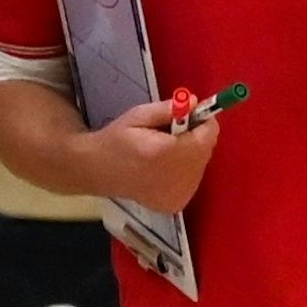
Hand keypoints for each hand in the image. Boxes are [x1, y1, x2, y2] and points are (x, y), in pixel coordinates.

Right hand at [86, 99, 220, 212]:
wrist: (98, 171)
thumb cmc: (118, 139)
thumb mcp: (139, 115)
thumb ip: (169, 109)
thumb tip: (195, 102)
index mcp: (165, 153)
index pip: (207, 136)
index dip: (203, 122)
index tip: (190, 116)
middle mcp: (175, 178)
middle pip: (206, 151)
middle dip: (196, 138)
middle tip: (173, 132)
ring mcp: (177, 195)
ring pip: (200, 166)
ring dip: (191, 155)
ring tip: (165, 151)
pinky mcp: (176, 204)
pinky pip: (193, 180)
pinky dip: (184, 170)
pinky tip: (164, 168)